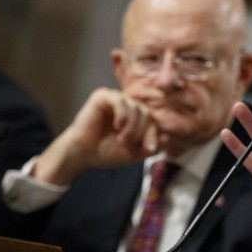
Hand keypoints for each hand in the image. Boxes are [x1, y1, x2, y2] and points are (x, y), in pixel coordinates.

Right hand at [34, 88, 164, 184]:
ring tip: (121, 140)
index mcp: (136, 118)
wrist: (83, 154)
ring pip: (136, 107)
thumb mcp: (135, 152)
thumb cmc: (107, 152)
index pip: (153, 121)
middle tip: (128, 144)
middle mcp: (128, 106)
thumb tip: (168, 137)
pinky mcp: (102, 96)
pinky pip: (120, 100)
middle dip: (141, 131)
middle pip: (146, 114)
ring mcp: (115, 100)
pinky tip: (118, 126)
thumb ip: (152, 146)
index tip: (148, 149)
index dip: (153, 134)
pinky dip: (122, 114)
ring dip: (132, 126)